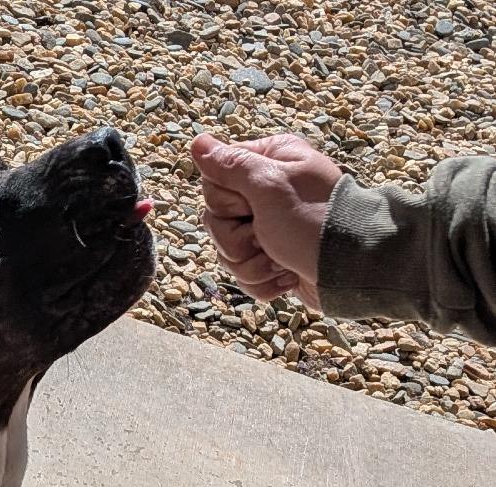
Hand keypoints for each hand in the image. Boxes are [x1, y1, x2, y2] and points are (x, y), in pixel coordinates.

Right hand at [190, 133, 342, 308]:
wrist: (350, 270)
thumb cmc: (315, 222)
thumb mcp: (270, 186)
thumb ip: (231, 164)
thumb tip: (197, 143)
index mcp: (267, 164)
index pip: (213, 181)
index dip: (226, 202)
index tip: (252, 205)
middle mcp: (265, 195)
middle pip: (215, 222)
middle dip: (238, 240)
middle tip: (268, 234)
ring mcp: (267, 231)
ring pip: (227, 254)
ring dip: (253, 264)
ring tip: (282, 258)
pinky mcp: (271, 262)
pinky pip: (244, 277)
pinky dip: (264, 282)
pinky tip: (288, 274)